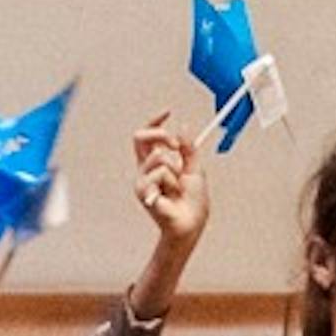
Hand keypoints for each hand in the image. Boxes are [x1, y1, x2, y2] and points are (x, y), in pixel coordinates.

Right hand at [134, 116, 209, 250]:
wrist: (192, 224)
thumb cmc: (192, 203)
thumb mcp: (195, 170)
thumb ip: (189, 150)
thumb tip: (183, 127)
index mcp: (156, 163)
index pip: (148, 136)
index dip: (155, 121)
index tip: (168, 111)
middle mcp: (144, 169)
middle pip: (140, 137)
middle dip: (160, 135)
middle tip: (177, 147)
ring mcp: (141, 179)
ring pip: (160, 157)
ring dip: (176, 171)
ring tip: (178, 188)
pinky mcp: (142, 191)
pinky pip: (160, 174)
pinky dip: (173, 183)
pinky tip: (172, 196)